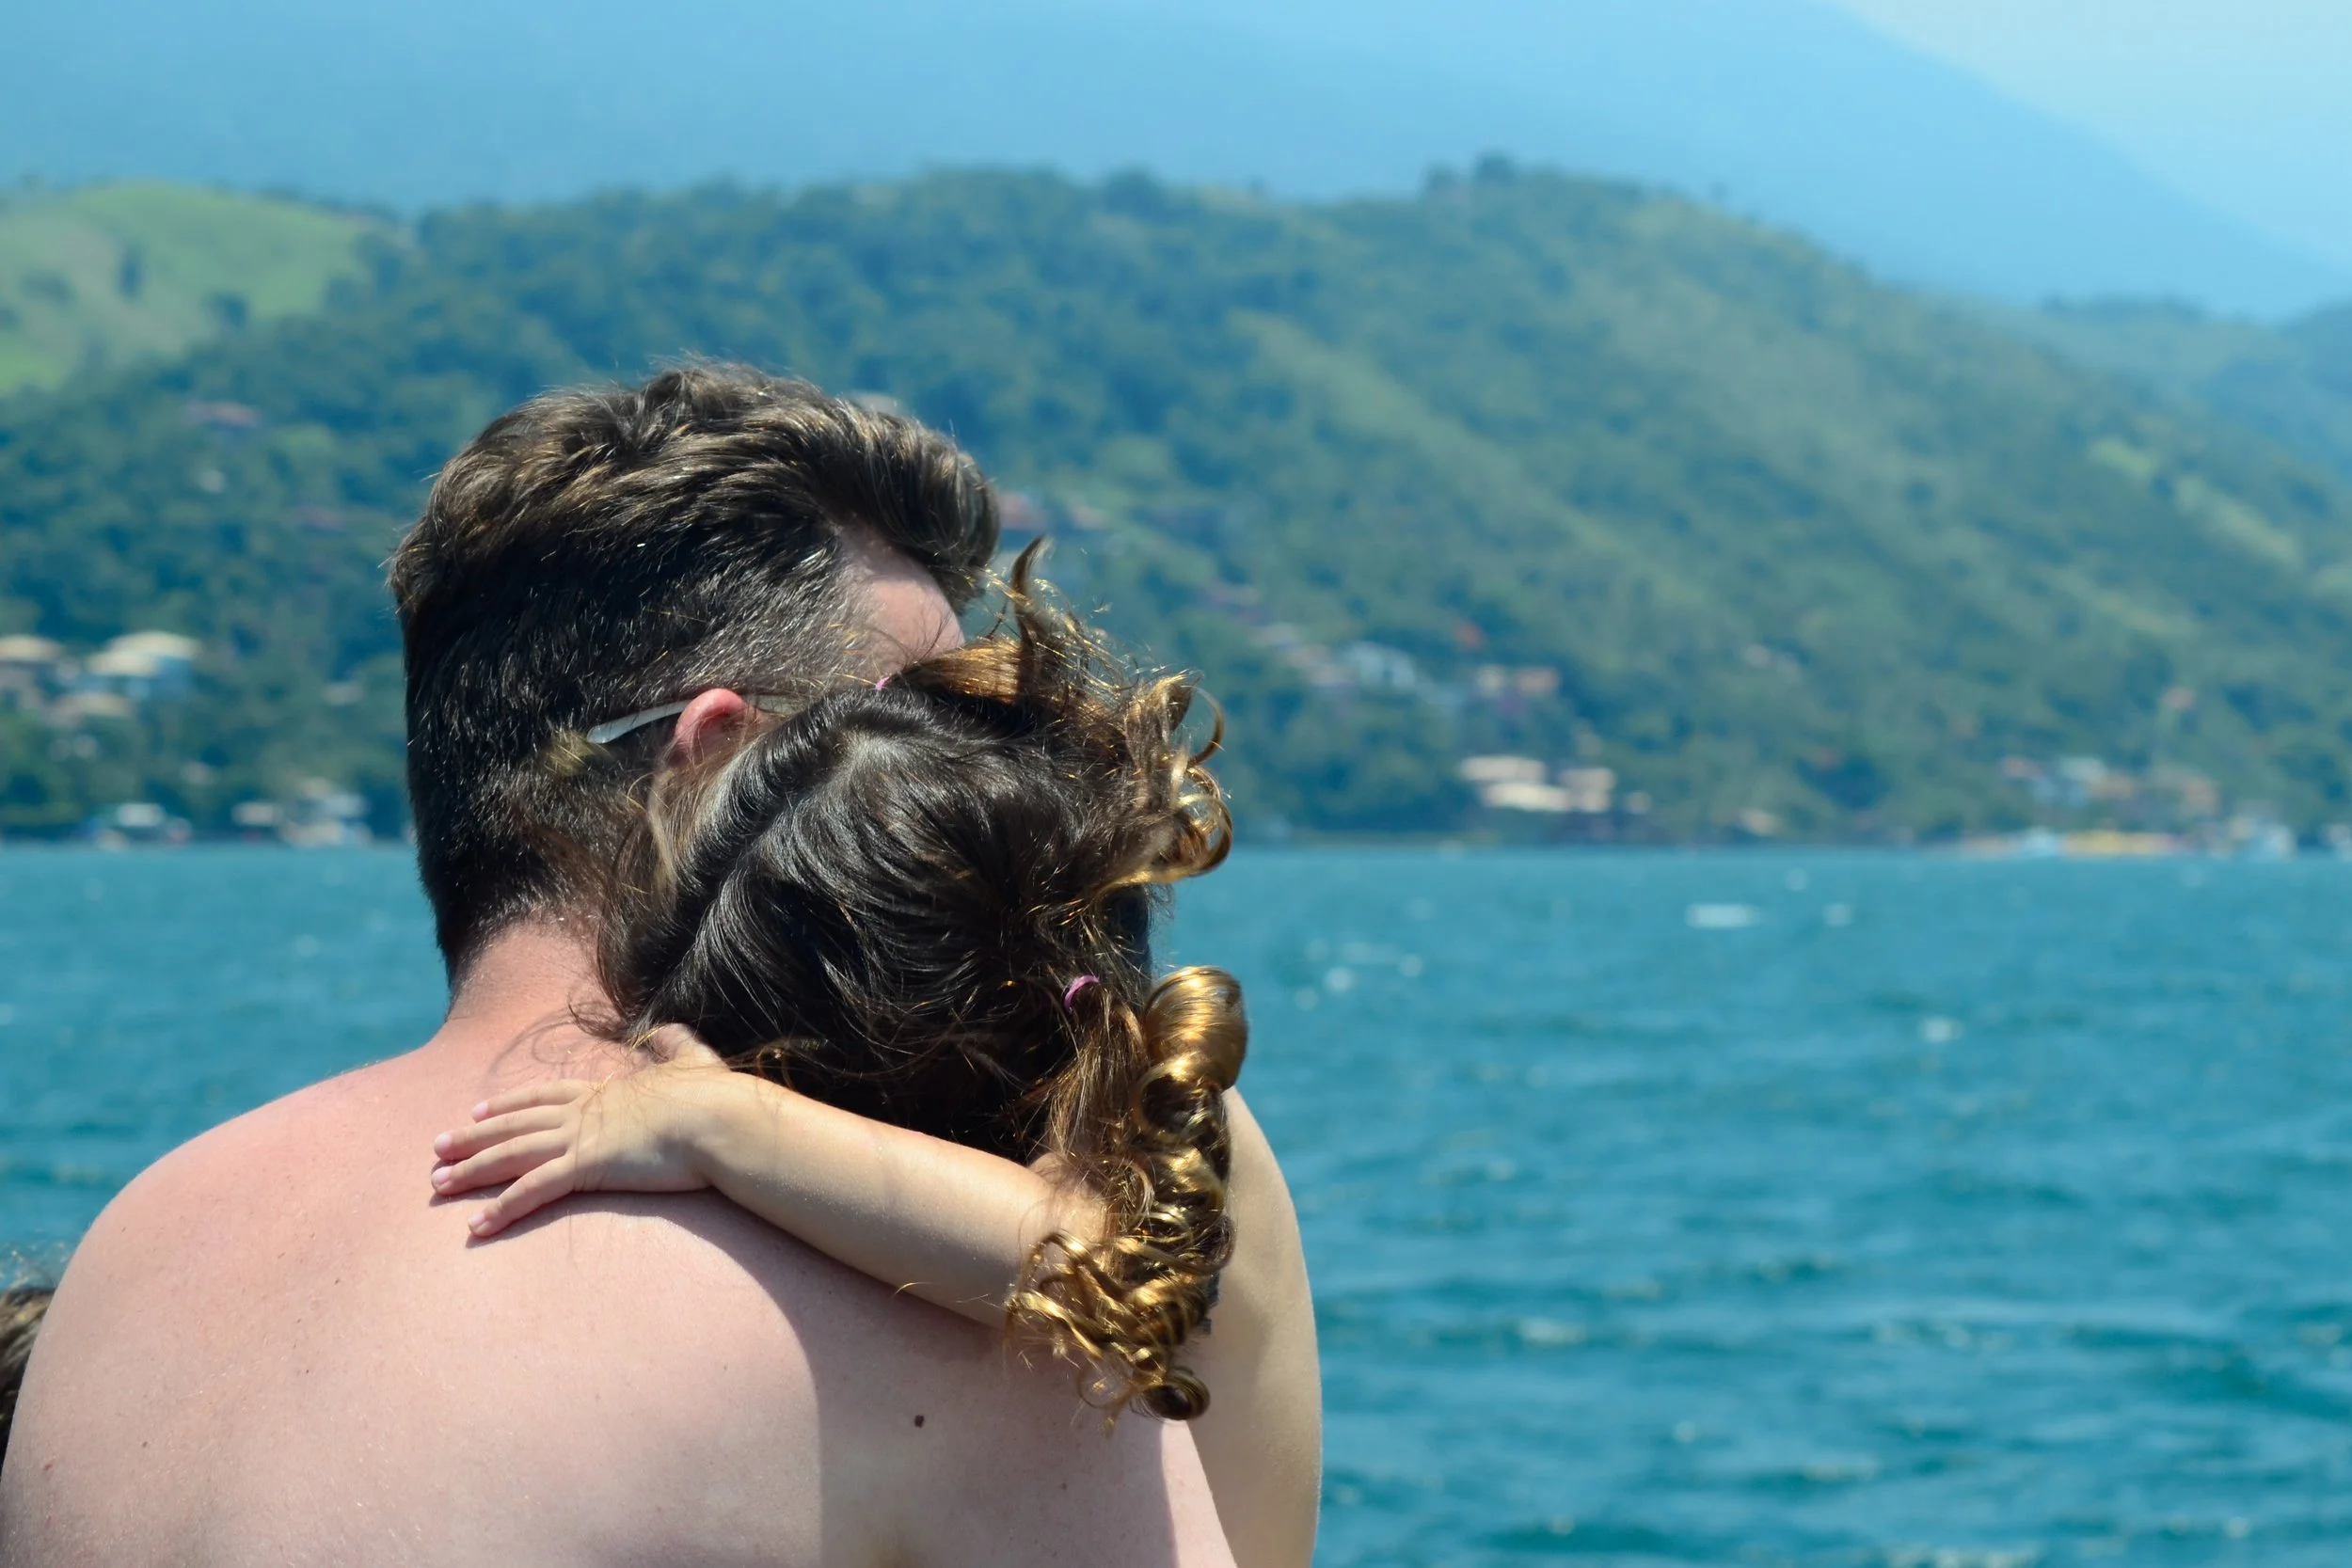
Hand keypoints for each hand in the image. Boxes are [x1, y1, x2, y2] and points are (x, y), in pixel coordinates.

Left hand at [429, 1045, 728, 1236]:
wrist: (717, 1116)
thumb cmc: (712, 1096)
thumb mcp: (694, 1062)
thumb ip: (674, 1044)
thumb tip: (666, 1026)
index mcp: (605, 1091)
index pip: (543, 1096)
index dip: (508, 1104)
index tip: (477, 1110)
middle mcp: (583, 1112)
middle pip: (514, 1124)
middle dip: (472, 1137)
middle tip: (436, 1148)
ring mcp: (581, 1138)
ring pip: (511, 1155)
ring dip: (471, 1170)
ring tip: (438, 1183)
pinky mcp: (586, 1167)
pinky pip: (533, 1191)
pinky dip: (501, 1210)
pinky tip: (476, 1228)